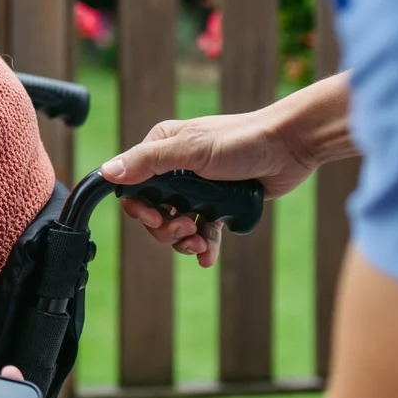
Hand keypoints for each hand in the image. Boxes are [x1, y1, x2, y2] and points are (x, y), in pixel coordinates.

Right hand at [102, 108, 314, 266]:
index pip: (134, 186)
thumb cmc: (242, 140)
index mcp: (162, 149)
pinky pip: (203, 231)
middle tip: (184, 229)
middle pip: (154, 211)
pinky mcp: (219, 204)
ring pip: (177, 225)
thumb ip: (148, 162)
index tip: (156, 218)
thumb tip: (107, 172)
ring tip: (199, 243)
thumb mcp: (191, 150)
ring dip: (184, 241)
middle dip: (166, 228)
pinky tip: (208, 256)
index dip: (140, 209)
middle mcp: (176, 169)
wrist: (291, 147)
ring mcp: (198, 189)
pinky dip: (203, 245)